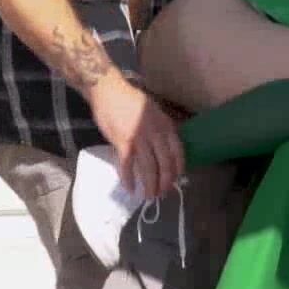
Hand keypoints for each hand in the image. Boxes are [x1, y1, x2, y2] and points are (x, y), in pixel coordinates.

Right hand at [92, 74, 183, 197]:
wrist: (110, 91)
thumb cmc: (131, 101)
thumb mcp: (155, 112)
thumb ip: (161, 129)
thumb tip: (165, 147)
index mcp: (166, 126)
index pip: (178, 152)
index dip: (178, 169)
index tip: (176, 180)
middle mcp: (156, 134)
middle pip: (165, 164)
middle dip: (165, 182)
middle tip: (161, 193)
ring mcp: (140, 139)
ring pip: (149, 168)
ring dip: (149, 185)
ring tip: (148, 196)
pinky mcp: (123, 142)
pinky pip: (128, 165)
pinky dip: (128, 179)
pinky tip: (130, 188)